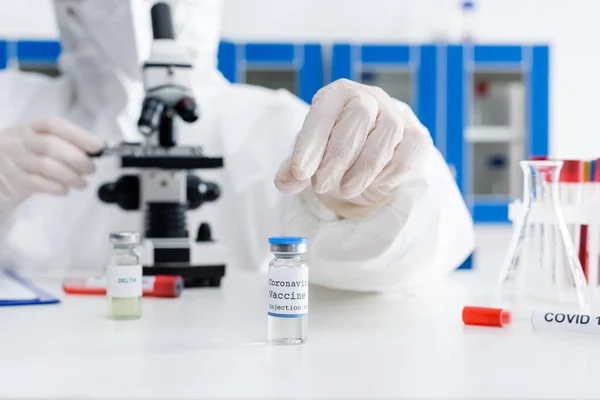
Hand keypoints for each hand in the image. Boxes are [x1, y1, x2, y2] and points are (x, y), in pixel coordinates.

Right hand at [0, 117, 101, 206]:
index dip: (78, 135)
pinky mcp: (12, 180)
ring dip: (71, 176)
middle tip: (91, 169)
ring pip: (46, 165)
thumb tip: (93, 152)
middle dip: (77, 158)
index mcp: (28, 128)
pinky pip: (38, 183)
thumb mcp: (39, 145)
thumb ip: (63, 144)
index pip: (53, 124)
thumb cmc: (26, 159)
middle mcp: (17, 140)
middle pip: (50, 145)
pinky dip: (57, 187)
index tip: (97, 146)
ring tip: (81, 183)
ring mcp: (12, 160)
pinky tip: (65, 189)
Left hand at [275, 79, 431, 217]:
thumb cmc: (333, 147)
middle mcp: (368, 98)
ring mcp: (396, 114)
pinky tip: (370, 184)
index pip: (323, 111)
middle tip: (320, 185)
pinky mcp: (416, 136)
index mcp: (337, 94)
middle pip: (358, 116)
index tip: (299, 172)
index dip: (311, 142)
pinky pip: (406, 153)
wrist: (367, 149)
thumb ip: (295, 168)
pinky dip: (388, 174)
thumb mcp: (309, 156)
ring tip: (344, 190)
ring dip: (363, 168)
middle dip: (337, 156)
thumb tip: (285, 181)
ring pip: (387, 133)